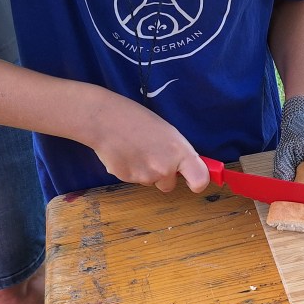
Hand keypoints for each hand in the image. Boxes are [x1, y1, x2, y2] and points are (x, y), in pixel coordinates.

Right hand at [86, 91, 209, 193]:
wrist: (104, 120)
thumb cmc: (136, 119)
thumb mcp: (167, 132)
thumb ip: (178, 152)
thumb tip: (185, 168)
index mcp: (180, 152)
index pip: (200, 180)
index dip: (198, 183)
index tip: (193, 182)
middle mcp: (165, 168)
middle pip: (170, 185)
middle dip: (164, 175)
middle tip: (152, 154)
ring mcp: (146, 176)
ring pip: (151, 181)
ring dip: (146, 171)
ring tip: (135, 149)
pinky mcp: (128, 179)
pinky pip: (134, 179)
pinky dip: (131, 170)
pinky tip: (124, 153)